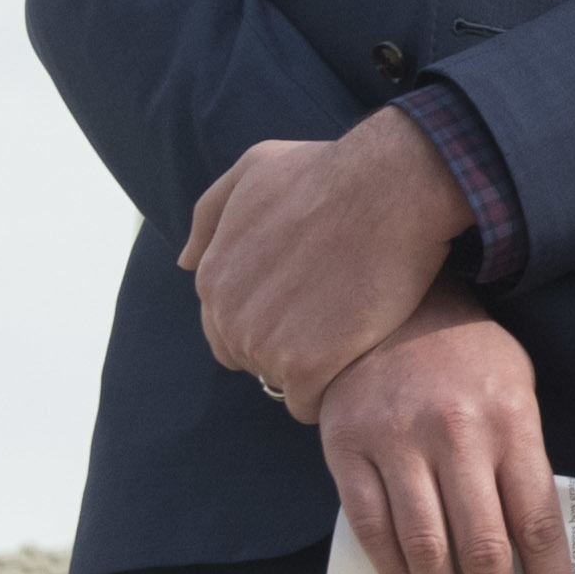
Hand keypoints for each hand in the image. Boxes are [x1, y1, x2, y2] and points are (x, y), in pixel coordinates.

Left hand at [183, 108, 472, 416]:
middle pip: (252, 360)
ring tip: (351, 336)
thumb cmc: (328, 171)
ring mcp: (263, 343)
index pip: (227, 328)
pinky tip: (357, 360)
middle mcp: (228, 314)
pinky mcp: (305, 366)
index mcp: (213, 276)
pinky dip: (331, 391)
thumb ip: (211, 216)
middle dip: (289, 347)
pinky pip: (308, 404)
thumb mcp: (254, 169)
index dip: (272, 319)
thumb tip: (186, 261)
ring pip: (281, 383)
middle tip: (335, 321)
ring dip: (314, 370)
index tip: (310, 303)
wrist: (388, 187)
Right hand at [317, 290, 568, 573]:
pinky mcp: (347, 449)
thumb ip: (525, 462)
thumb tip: (539, 552)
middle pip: (484, 549)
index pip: (538, 526)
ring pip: (426, 550)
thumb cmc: (466, 355)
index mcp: (510, 422)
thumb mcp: (516, 389)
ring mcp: (396, 443)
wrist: (385, 301)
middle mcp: (454, 435)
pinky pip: (373, 529)